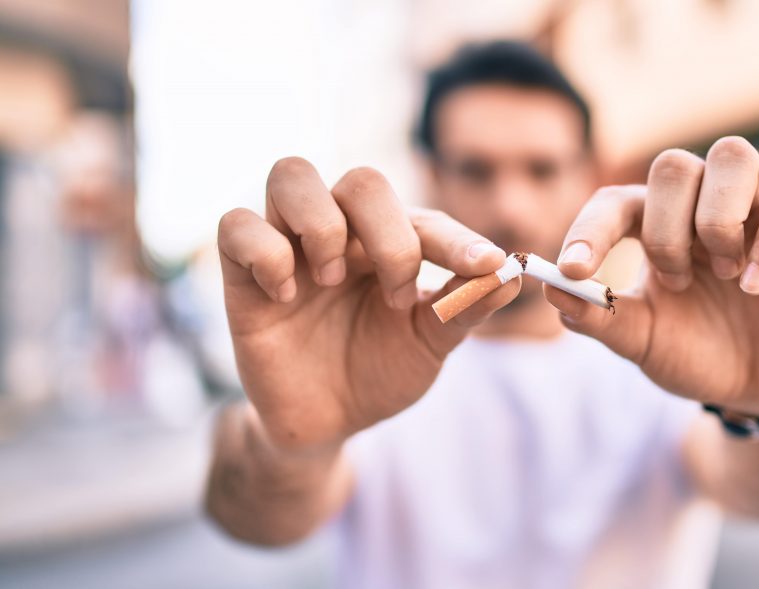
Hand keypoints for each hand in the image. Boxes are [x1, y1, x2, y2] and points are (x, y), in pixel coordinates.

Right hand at [218, 158, 519, 449]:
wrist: (327, 422)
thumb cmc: (380, 371)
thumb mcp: (429, 344)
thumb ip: (464, 308)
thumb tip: (512, 275)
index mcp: (391, 241)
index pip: (425, 219)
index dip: (458, 240)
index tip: (485, 267)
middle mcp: (341, 231)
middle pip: (362, 180)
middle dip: (389, 235)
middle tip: (397, 293)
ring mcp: (290, 246)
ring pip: (292, 175)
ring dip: (323, 226)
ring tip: (334, 280)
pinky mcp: (241, 273)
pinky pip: (237, 224)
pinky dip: (266, 252)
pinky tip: (288, 297)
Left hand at [545, 137, 758, 414]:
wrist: (758, 390)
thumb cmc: (695, 354)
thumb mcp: (642, 342)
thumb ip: (598, 316)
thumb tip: (549, 286)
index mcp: (654, 226)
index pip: (614, 202)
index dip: (590, 229)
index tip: (573, 269)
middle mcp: (701, 205)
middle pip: (673, 166)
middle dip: (666, 229)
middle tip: (677, 283)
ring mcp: (755, 209)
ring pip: (733, 156)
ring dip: (717, 220)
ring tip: (726, 277)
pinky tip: (757, 286)